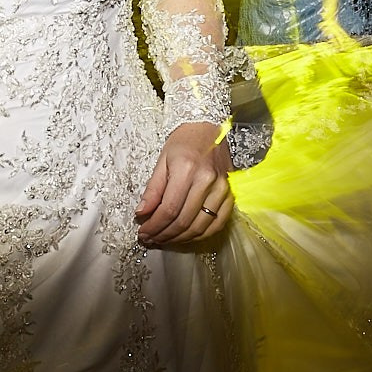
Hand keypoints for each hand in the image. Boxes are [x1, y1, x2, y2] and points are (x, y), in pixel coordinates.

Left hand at [136, 121, 233, 246]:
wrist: (212, 132)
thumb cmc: (185, 142)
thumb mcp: (162, 160)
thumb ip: (153, 189)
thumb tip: (141, 214)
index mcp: (186, 169)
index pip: (168, 208)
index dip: (154, 225)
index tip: (143, 232)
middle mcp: (206, 181)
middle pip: (183, 220)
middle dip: (163, 234)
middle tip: (150, 239)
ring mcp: (221, 189)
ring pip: (199, 226)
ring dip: (179, 239)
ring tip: (164, 239)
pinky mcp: (230, 195)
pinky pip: (217, 224)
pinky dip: (200, 235)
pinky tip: (185, 236)